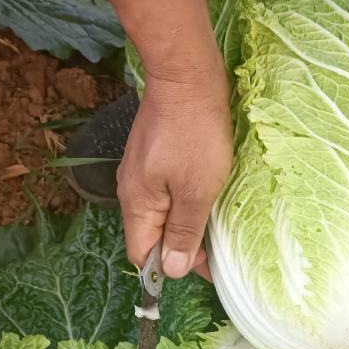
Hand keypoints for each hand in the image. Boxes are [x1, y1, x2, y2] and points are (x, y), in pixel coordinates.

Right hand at [117, 71, 232, 280]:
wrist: (187, 77)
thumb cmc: (195, 135)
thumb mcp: (197, 190)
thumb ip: (184, 231)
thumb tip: (172, 270)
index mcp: (137, 204)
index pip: (142, 254)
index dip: (170, 267)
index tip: (206, 266)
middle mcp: (132, 190)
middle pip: (151, 234)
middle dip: (180, 247)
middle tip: (217, 247)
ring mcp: (141, 170)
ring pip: (160, 212)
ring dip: (185, 223)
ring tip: (215, 223)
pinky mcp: (154, 154)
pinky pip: (166, 190)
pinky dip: (184, 200)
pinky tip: (206, 196)